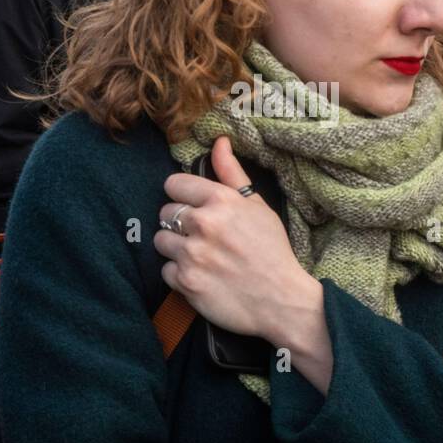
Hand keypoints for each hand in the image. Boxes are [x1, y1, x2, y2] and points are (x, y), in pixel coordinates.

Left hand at [155, 136, 320, 340]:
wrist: (282, 300)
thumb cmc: (272, 251)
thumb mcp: (258, 206)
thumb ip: (232, 173)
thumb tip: (219, 142)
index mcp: (220, 201)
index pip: (174, 184)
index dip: (183, 195)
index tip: (193, 207)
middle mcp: (202, 224)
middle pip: (164, 213)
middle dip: (179, 223)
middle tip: (201, 236)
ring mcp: (192, 255)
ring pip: (161, 241)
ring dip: (176, 249)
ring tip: (200, 257)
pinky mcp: (186, 283)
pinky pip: (165, 271)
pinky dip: (179, 275)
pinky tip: (200, 276)